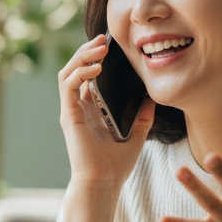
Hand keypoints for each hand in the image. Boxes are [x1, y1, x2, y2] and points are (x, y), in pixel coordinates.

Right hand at [58, 34, 154, 189]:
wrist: (104, 183)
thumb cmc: (116, 165)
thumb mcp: (137, 134)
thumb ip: (143, 115)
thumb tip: (154, 96)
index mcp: (91, 109)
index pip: (88, 75)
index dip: (95, 57)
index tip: (111, 44)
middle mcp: (79, 107)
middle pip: (76, 68)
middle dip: (88, 50)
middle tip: (104, 39)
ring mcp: (72, 110)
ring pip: (68, 72)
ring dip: (82, 56)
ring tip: (100, 47)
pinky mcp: (69, 115)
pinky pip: (68, 85)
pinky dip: (80, 72)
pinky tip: (96, 68)